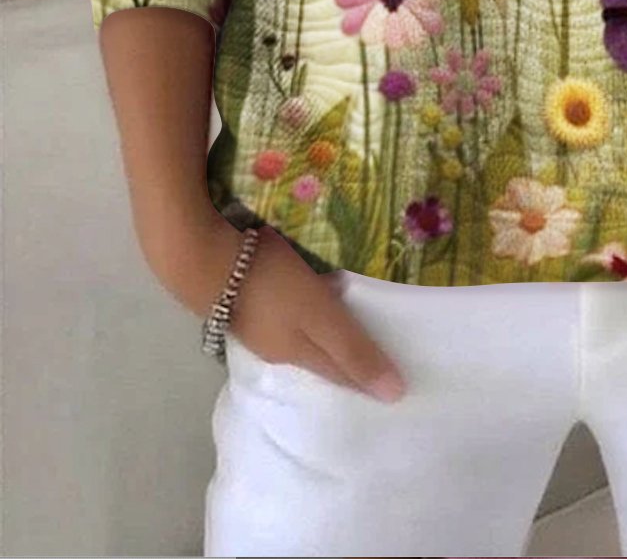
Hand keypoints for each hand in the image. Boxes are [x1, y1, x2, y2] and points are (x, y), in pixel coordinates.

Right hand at [139, 206, 406, 402]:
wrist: (202, 258)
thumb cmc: (271, 286)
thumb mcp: (320, 317)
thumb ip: (354, 350)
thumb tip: (395, 395)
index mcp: (297, 354)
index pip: (341, 373)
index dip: (367, 379)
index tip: (396, 387)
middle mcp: (276, 347)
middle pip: (321, 358)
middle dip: (349, 361)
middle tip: (380, 362)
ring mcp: (257, 325)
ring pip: (302, 338)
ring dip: (326, 338)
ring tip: (350, 332)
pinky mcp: (245, 299)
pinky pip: (286, 315)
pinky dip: (305, 316)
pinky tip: (309, 303)